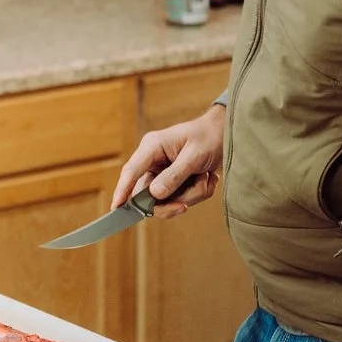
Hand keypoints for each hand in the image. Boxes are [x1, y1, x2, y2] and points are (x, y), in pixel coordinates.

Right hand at [112, 103, 226, 215]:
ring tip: (206, 177)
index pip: (131, 171)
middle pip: (148, 194)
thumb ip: (174, 175)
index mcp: (152, 147)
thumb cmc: (209, 137)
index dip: (122, 190)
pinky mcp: (174, 180)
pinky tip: (207, 177)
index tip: (115, 208)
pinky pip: (180, 198)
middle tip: (184, 205)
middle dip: (170, 201)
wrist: (226, 134)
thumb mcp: (194, 156)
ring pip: (167, 199)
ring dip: (191, 194)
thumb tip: (155, 194)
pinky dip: (197, 192)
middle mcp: (153, 161)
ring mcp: (163, 172)